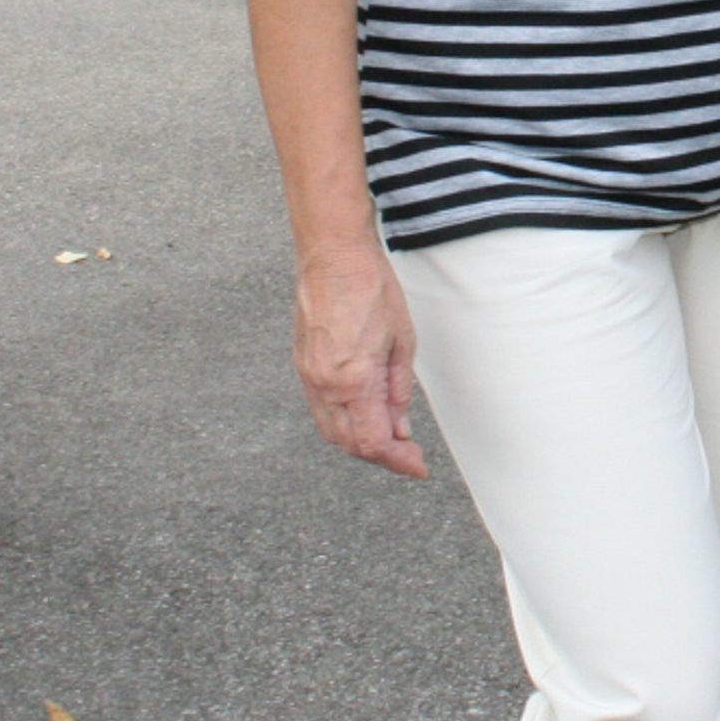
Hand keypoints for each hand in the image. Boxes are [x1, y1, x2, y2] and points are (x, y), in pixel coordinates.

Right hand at [292, 246, 428, 476]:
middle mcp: (324, 384)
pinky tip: (366, 413)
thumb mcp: (402, 341)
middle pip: (349, 443)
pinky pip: (321, 409)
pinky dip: (344, 421)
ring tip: (391, 435)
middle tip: (409, 453)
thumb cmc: (371, 287)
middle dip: (380, 455)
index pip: (372, 442)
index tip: (418, 466)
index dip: (397, 461)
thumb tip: (400, 427)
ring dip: (360, 441)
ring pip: (331, 430)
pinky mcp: (302, 364)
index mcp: (352, 380)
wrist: (333, 254)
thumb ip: (398, 390)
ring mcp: (308, 375)